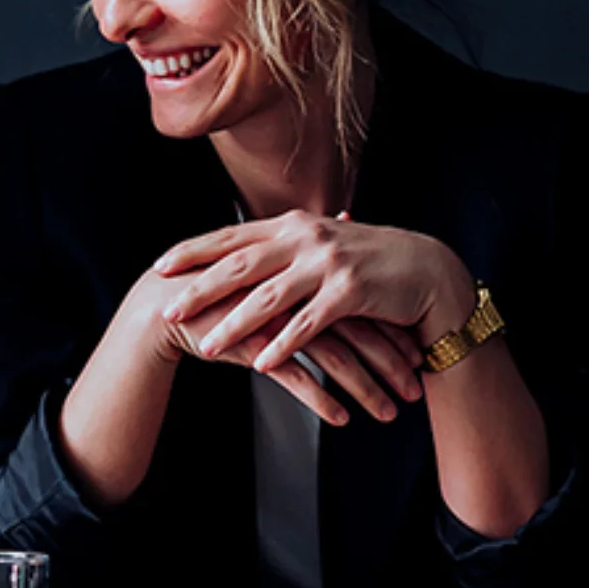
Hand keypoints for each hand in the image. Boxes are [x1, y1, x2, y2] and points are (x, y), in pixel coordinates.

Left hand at [154, 214, 476, 410]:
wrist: (427, 269)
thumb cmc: (369, 260)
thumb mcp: (321, 244)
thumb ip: (283, 245)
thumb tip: (239, 252)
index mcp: (292, 224)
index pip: (232, 237)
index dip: (194, 250)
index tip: (161, 266)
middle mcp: (306, 237)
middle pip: (241, 264)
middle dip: (201, 288)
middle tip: (169, 308)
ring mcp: (328, 263)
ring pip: (270, 297)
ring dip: (235, 324)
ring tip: (206, 346)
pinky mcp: (351, 292)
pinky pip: (309, 323)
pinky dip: (283, 344)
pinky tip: (261, 363)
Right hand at [160, 288, 423, 426]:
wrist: (163, 306)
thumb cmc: (218, 292)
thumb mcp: (266, 272)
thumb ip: (307, 265)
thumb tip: (343, 227)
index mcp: (303, 271)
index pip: (361, 304)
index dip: (390, 333)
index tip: (414, 357)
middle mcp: (296, 291)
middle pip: (357, 330)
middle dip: (390, 365)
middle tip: (414, 392)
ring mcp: (275, 318)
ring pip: (334, 358)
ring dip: (366, 389)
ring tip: (389, 414)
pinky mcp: (254, 344)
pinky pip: (297, 378)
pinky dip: (322, 401)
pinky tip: (342, 420)